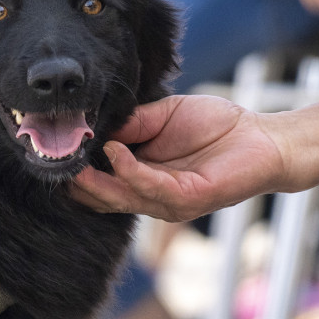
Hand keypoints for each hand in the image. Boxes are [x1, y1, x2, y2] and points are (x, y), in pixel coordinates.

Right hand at [70, 96, 285, 221]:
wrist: (263, 137)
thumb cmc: (216, 126)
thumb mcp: (163, 116)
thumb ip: (133, 124)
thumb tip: (98, 127)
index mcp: (142, 175)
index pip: (101, 182)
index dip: (78, 170)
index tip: (55, 152)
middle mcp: (150, 194)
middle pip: (103, 197)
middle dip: (78, 182)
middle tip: (55, 164)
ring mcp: (168, 202)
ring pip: (120, 197)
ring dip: (97, 179)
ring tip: (79, 159)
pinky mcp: (188, 200)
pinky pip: (150, 188)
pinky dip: (129, 171)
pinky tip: (116, 152)